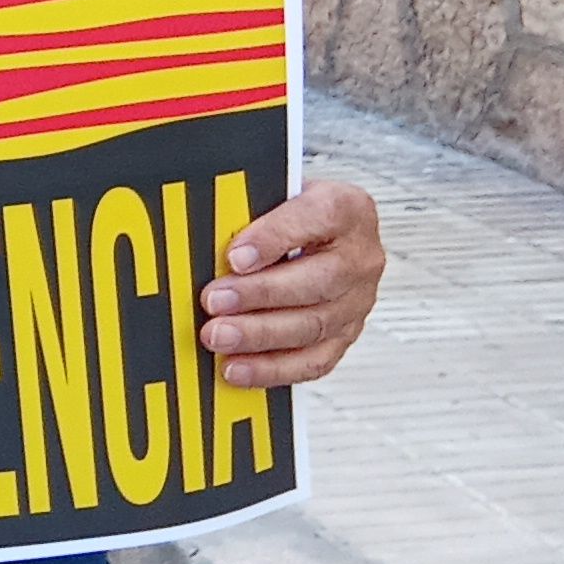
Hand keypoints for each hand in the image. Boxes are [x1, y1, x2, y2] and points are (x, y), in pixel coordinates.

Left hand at [199, 179, 383, 387]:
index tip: (235, 255)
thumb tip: (204, 232)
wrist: (317, 233)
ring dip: (259, 335)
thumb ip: (247, 209)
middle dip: (259, 294)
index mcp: (346, 209)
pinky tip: (237, 367)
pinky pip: (313, 360)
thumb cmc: (289, 212)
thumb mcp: (273, 194)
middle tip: (214, 301)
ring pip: (313, 325)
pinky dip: (272, 368)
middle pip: (317, 281)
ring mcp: (356, 301)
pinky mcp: (344, 336)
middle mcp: (359, 256)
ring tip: (217, 336)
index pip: (317, 218)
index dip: (274, 238)